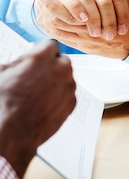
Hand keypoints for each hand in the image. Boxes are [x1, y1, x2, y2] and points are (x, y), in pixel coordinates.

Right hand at [0, 40, 75, 178]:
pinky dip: (59, 97)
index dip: (42, 52)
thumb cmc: (2, 103)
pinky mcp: (72, 103)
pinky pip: (67, 94)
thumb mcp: (2, 73)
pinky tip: (43, 104)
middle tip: (36, 77)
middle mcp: (61, 69)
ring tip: (37, 94)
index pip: (50, 45)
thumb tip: (26, 58)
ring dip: (56, 82)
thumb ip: (19, 61)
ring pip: (66, 78)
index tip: (38, 57)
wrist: (9, 133)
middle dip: (51, 67)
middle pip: (61, 61)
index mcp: (43, 57)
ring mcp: (68, 87)